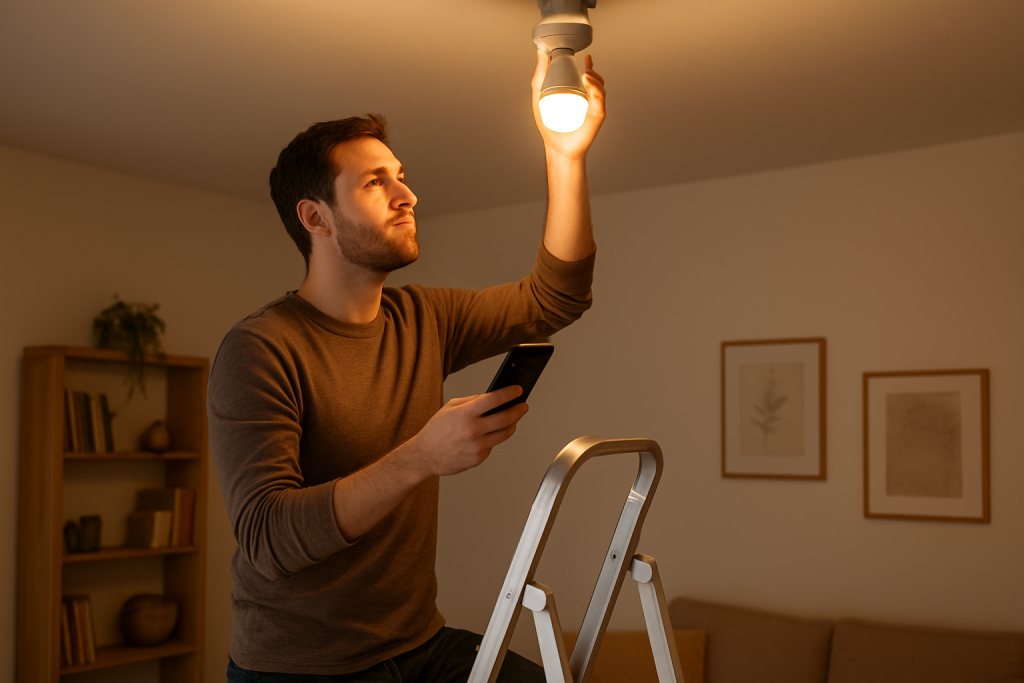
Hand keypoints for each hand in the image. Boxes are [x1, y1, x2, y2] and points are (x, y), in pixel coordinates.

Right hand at [407, 385, 529, 476]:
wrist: (425, 455)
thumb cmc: (436, 430)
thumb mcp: (450, 407)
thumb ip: (472, 401)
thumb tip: (493, 398)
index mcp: (465, 413)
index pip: (495, 399)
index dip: (510, 393)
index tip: (518, 390)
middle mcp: (473, 430)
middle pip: (506, 418)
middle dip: (519, 410)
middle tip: (523, 406)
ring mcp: (477, 446)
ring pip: (504, 434)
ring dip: (512, 425)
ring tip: (513, 419)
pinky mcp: (478, 458)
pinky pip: (492, 446)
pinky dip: (493, 439)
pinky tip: (488, 435)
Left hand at [532, 50, 606, 159]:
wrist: (556, 146)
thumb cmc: (550, 125)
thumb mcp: (539, 96)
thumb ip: (540, 75)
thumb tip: (541, 52)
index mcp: (579, 95)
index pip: (589, 77)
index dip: (591, 66)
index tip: (587, 57)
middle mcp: (589, 101)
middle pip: (597, 81)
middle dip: (593, 72)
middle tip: (585, 65)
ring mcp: (594, 108)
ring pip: (600, 88)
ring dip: (595, 79)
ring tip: (585, 74)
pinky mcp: (596, 116)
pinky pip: (599, 100)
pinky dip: (596, 90)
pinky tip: (588, 83)